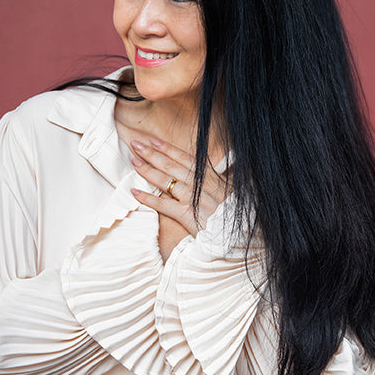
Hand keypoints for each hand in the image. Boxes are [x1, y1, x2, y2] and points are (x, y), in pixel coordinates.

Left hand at [129, 137, 228, 260]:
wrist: (241, 233)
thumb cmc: (237, 212)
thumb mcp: (237, 190)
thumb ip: (232, 175)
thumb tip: (235, 163)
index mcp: (210, 177)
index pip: (184, 158)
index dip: (167, 148)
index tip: (153, 140)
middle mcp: (200, 184)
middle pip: (171, 165)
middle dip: (152, 153)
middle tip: (136, 144)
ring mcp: (193, 198)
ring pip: (166, 180)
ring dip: (148, 170)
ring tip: (134, 161)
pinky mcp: (187, 214)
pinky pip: (163, 204)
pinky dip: (148, 198)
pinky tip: (134, 192)